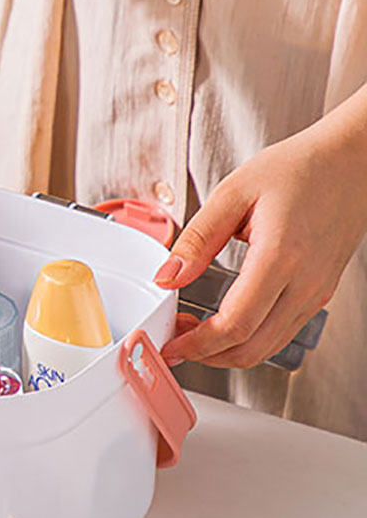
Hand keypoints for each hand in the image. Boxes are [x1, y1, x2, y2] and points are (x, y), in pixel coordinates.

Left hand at [156, 117, 366, 367]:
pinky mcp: (320, 293)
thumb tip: (168, 277)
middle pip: (251, 348)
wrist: (351, 162)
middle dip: (207, 356)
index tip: (171, 344)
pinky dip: (250, 340)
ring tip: (195, 333)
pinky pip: (282, 332)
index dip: (197, 344)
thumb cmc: (299, 169)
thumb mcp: (234, 193)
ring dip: (227, 352)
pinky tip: (226, 324)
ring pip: (268, 347)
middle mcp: (305, 282)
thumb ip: (198, 239)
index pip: (235, 324)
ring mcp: (317, 292)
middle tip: (176, 342)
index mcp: (281, 256)